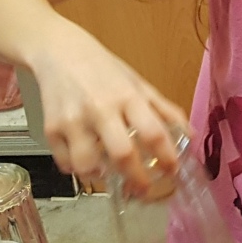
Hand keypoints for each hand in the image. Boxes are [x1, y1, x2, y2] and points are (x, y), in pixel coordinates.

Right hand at [25, 20, 188, 192]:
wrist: (59, 52)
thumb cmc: (103, 69)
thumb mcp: (138, 83)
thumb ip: (164, 109)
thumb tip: (190, 135)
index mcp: (128, 96)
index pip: (154, 132)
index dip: (167, 157)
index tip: (173, 171)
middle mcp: (101, 109)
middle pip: (122, 154)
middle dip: (136, 178)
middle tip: (143, 189)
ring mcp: (73, 120)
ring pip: (88, 164)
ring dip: (101, 177)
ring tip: (109, 175)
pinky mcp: (50, 129)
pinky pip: (65, 163)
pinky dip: (77, 170)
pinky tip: (86, 162)